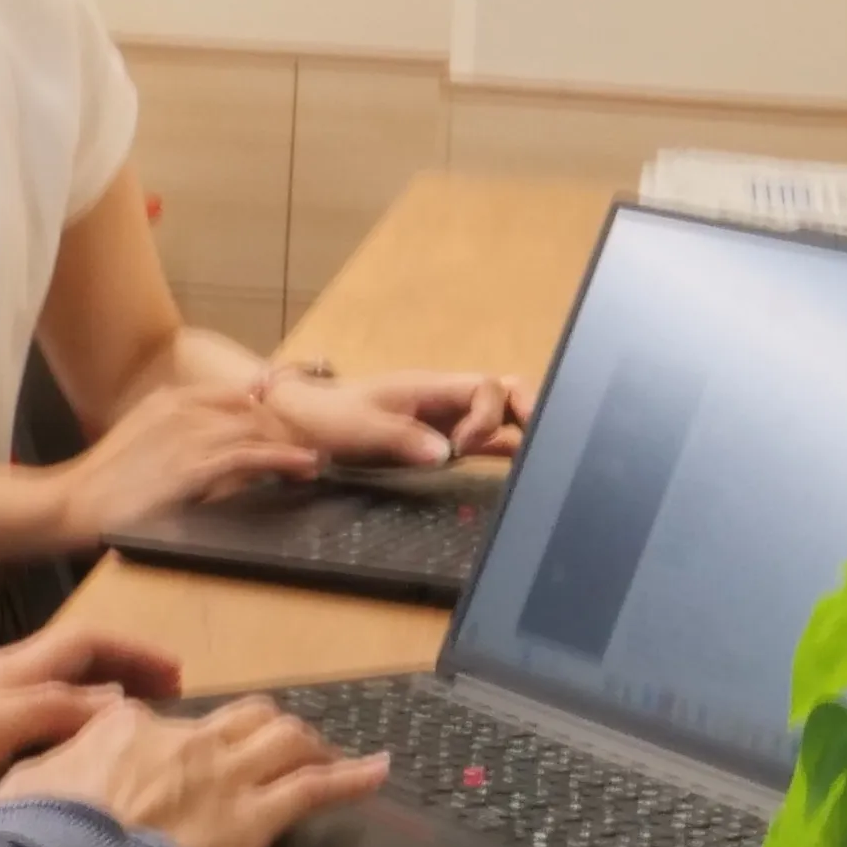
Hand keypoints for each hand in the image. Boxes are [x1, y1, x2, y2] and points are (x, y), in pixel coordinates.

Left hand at [0, 623, 184, 824]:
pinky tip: (80, 754)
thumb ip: (54, 707)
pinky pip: (43, 718)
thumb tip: (117, 703)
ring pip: (63, 688)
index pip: (88, 641)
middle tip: (170, 698)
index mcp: (14, 667)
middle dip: (128, 670)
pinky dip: (76, 724)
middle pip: (79, 660)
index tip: (178, 675)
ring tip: (137, 725)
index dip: (135, 653)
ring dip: (105, 698)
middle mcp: (6, 678)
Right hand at [0, 696, 390, 846]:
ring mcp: (224, 776)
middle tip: (279, 743)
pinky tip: (380, 770)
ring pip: (284, 739)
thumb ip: (55, 764)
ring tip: (329, 752)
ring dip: (309, 742)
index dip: (175, 742)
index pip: (162, 723)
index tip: (178, 763)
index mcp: (126, 727)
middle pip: (240, 717)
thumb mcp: (26, 780)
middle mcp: (184, 740)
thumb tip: (57, 767)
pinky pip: (315, 788)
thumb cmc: (42, 834)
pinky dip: (353, 776)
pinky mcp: (254, 817)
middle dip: (264, 726)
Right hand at [44, 383, 320, 546]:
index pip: (233, 396)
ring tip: (314, 460)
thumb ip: (178, 443)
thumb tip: (214, 459)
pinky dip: (283, 459)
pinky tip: (303, 466)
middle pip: (252, 410)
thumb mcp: (142, 448)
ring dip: (290, 445)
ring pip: (257, 431)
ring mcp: (189, 434)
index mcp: (168, 400)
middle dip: (284, 428)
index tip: (286, 428)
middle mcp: (182, 408)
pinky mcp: (195, 464)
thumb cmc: (102, 485)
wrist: (72, 502)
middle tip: (309, 446)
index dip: (265, 411)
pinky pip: (251, 456)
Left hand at [264, 367, 534, 468]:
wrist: (305, 422)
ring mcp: (446, 418)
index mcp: (432, 386)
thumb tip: (448, 454)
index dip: (487, 416)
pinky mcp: (441, 439)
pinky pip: (482, 437)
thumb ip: (404, 438)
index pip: (486, 387)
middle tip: (537, 442)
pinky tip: (521, 461)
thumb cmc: (331, 418)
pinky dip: (503, 445)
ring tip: (541, 455)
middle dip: (526, 410)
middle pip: (503, 391)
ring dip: (518, 428)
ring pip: (498, 413)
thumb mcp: (362, 428)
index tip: (463, 447)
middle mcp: (446, 398)